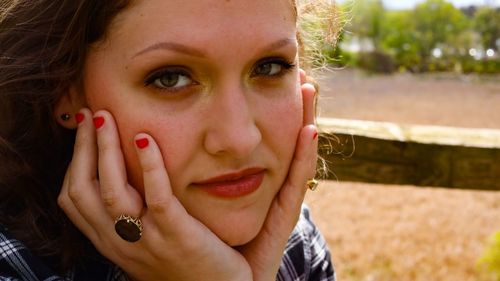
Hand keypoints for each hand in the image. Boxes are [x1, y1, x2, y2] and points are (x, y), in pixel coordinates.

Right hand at [57, 69, 316, 280]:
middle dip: (83, 148)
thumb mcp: (151, 242)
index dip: (75, 161)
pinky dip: (148, 167)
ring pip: (110, 192)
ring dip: (105, 150)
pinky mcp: (177, 236)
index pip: (75, 199)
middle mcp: (121, 242)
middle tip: (92, 113)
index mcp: (113, 242)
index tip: (85, 130)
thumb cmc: (188, 265)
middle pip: (82, 191)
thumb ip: (138, 214)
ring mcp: (148, 240)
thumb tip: (133, 176)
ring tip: (108, 117)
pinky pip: (156, 198)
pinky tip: (146, 139)